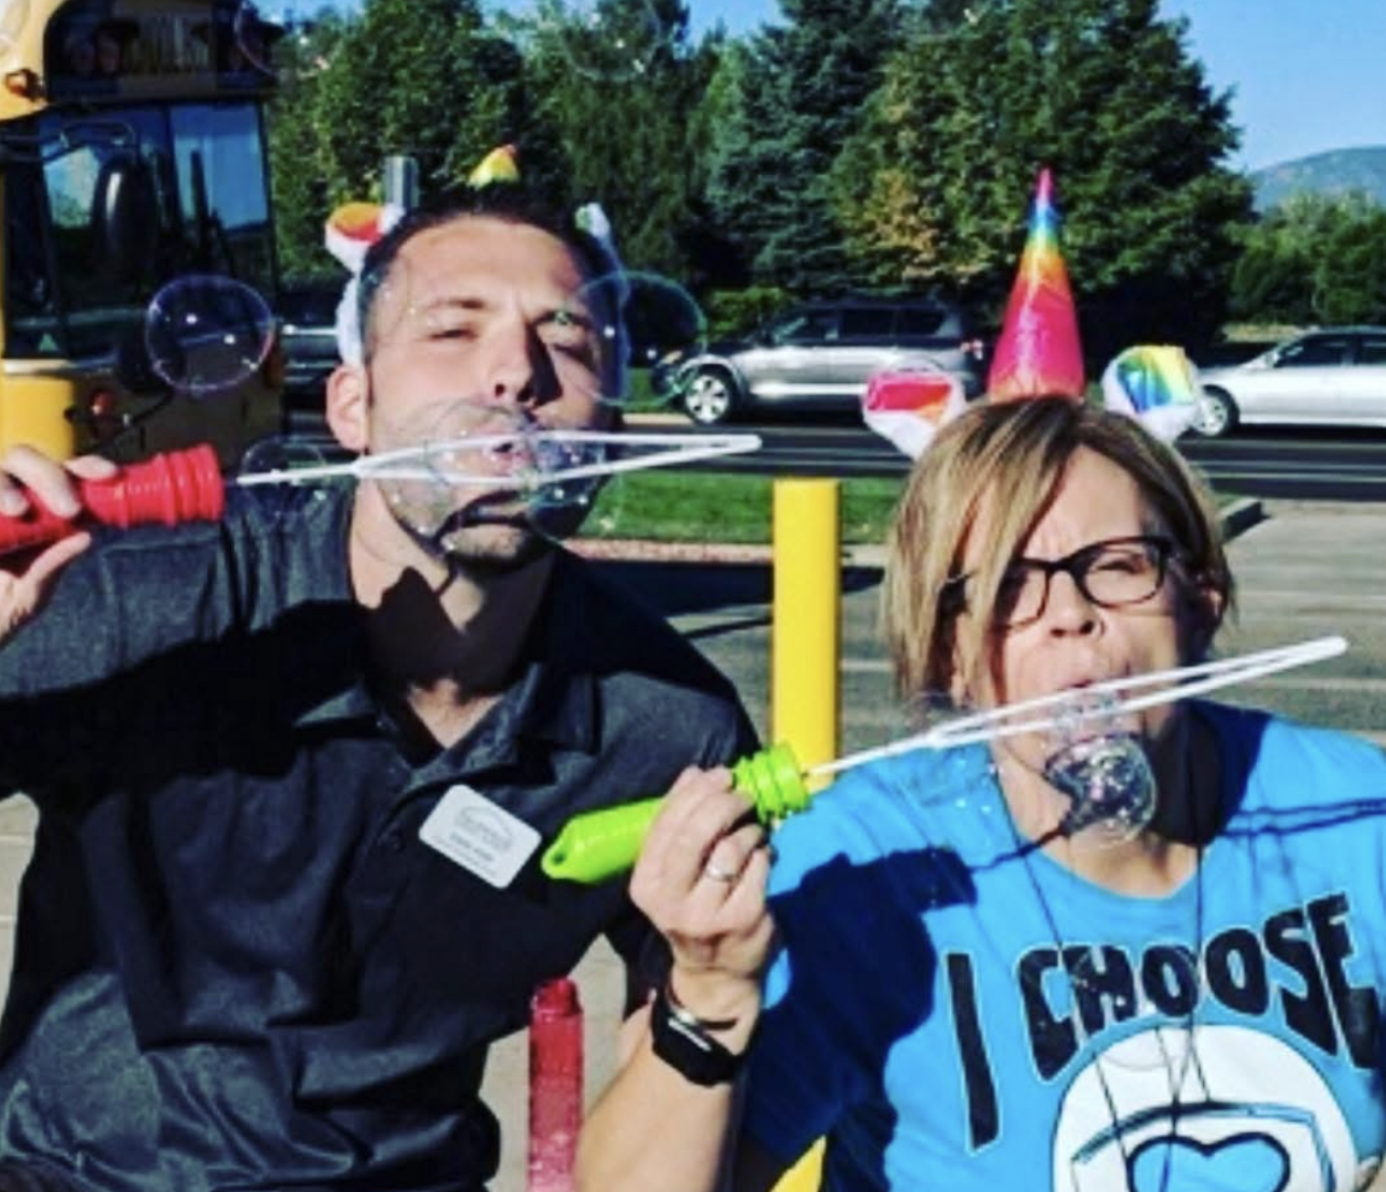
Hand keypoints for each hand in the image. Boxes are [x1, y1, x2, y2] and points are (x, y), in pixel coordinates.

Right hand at [0, 447, 115, 640]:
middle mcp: (11, 493)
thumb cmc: (7, 602)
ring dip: (7, 488)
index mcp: (42, 505)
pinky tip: (1, 513)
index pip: (67, 472)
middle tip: (69, 509)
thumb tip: (85, 536)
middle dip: (51, 478)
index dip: (88, 466)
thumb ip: (55, 560)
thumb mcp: (35, 588)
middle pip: (27, 458)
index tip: (109, 475)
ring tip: (18, 510)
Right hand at [631, 766, 775, 1024]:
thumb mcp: (673, 874)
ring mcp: (707, 913)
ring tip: (752, 829)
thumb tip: (693, 773)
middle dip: (722, 803)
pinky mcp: (744, 918)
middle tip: (741, 794)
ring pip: (730, 848)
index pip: (665, 825)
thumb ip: (678, 824)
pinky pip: (757, 866)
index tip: (718, 775)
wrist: (717, 973)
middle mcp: (670, 901)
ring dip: (747, 828)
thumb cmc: (694, 909)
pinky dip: (762, 851)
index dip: (693, 793)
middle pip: (695, 834)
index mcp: (646, 884)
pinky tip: (761, 853)